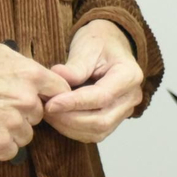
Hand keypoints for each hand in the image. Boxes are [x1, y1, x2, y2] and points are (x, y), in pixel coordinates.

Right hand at [0, 42, 70, 161]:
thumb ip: (23, 65)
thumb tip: (35, 76)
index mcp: (31, 75)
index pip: (60, 89)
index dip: (50, 95)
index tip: (42, 99)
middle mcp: (27, 100)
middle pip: (38, 115)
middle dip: (23, 113)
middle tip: (0, 107)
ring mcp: (14, 122)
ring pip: (25, 134)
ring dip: (12, 132)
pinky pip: (10, 150)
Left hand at [43, 20, 144, 143]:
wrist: (109, 45)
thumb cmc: (99, 43)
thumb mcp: (87, 47)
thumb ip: (75, 66)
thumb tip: (57, 77)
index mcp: (129, 75)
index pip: (102, 97)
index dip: (74, 103)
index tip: (50, 103)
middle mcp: (131, 96)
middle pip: (101, 119)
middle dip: (69, 119)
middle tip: (45, 109)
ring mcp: (125, 110)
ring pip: (97, 131)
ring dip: (69, 126)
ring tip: (48, 113)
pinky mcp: (114, 119)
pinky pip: (94, 133)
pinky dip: (73, 129)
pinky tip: (58, 117)